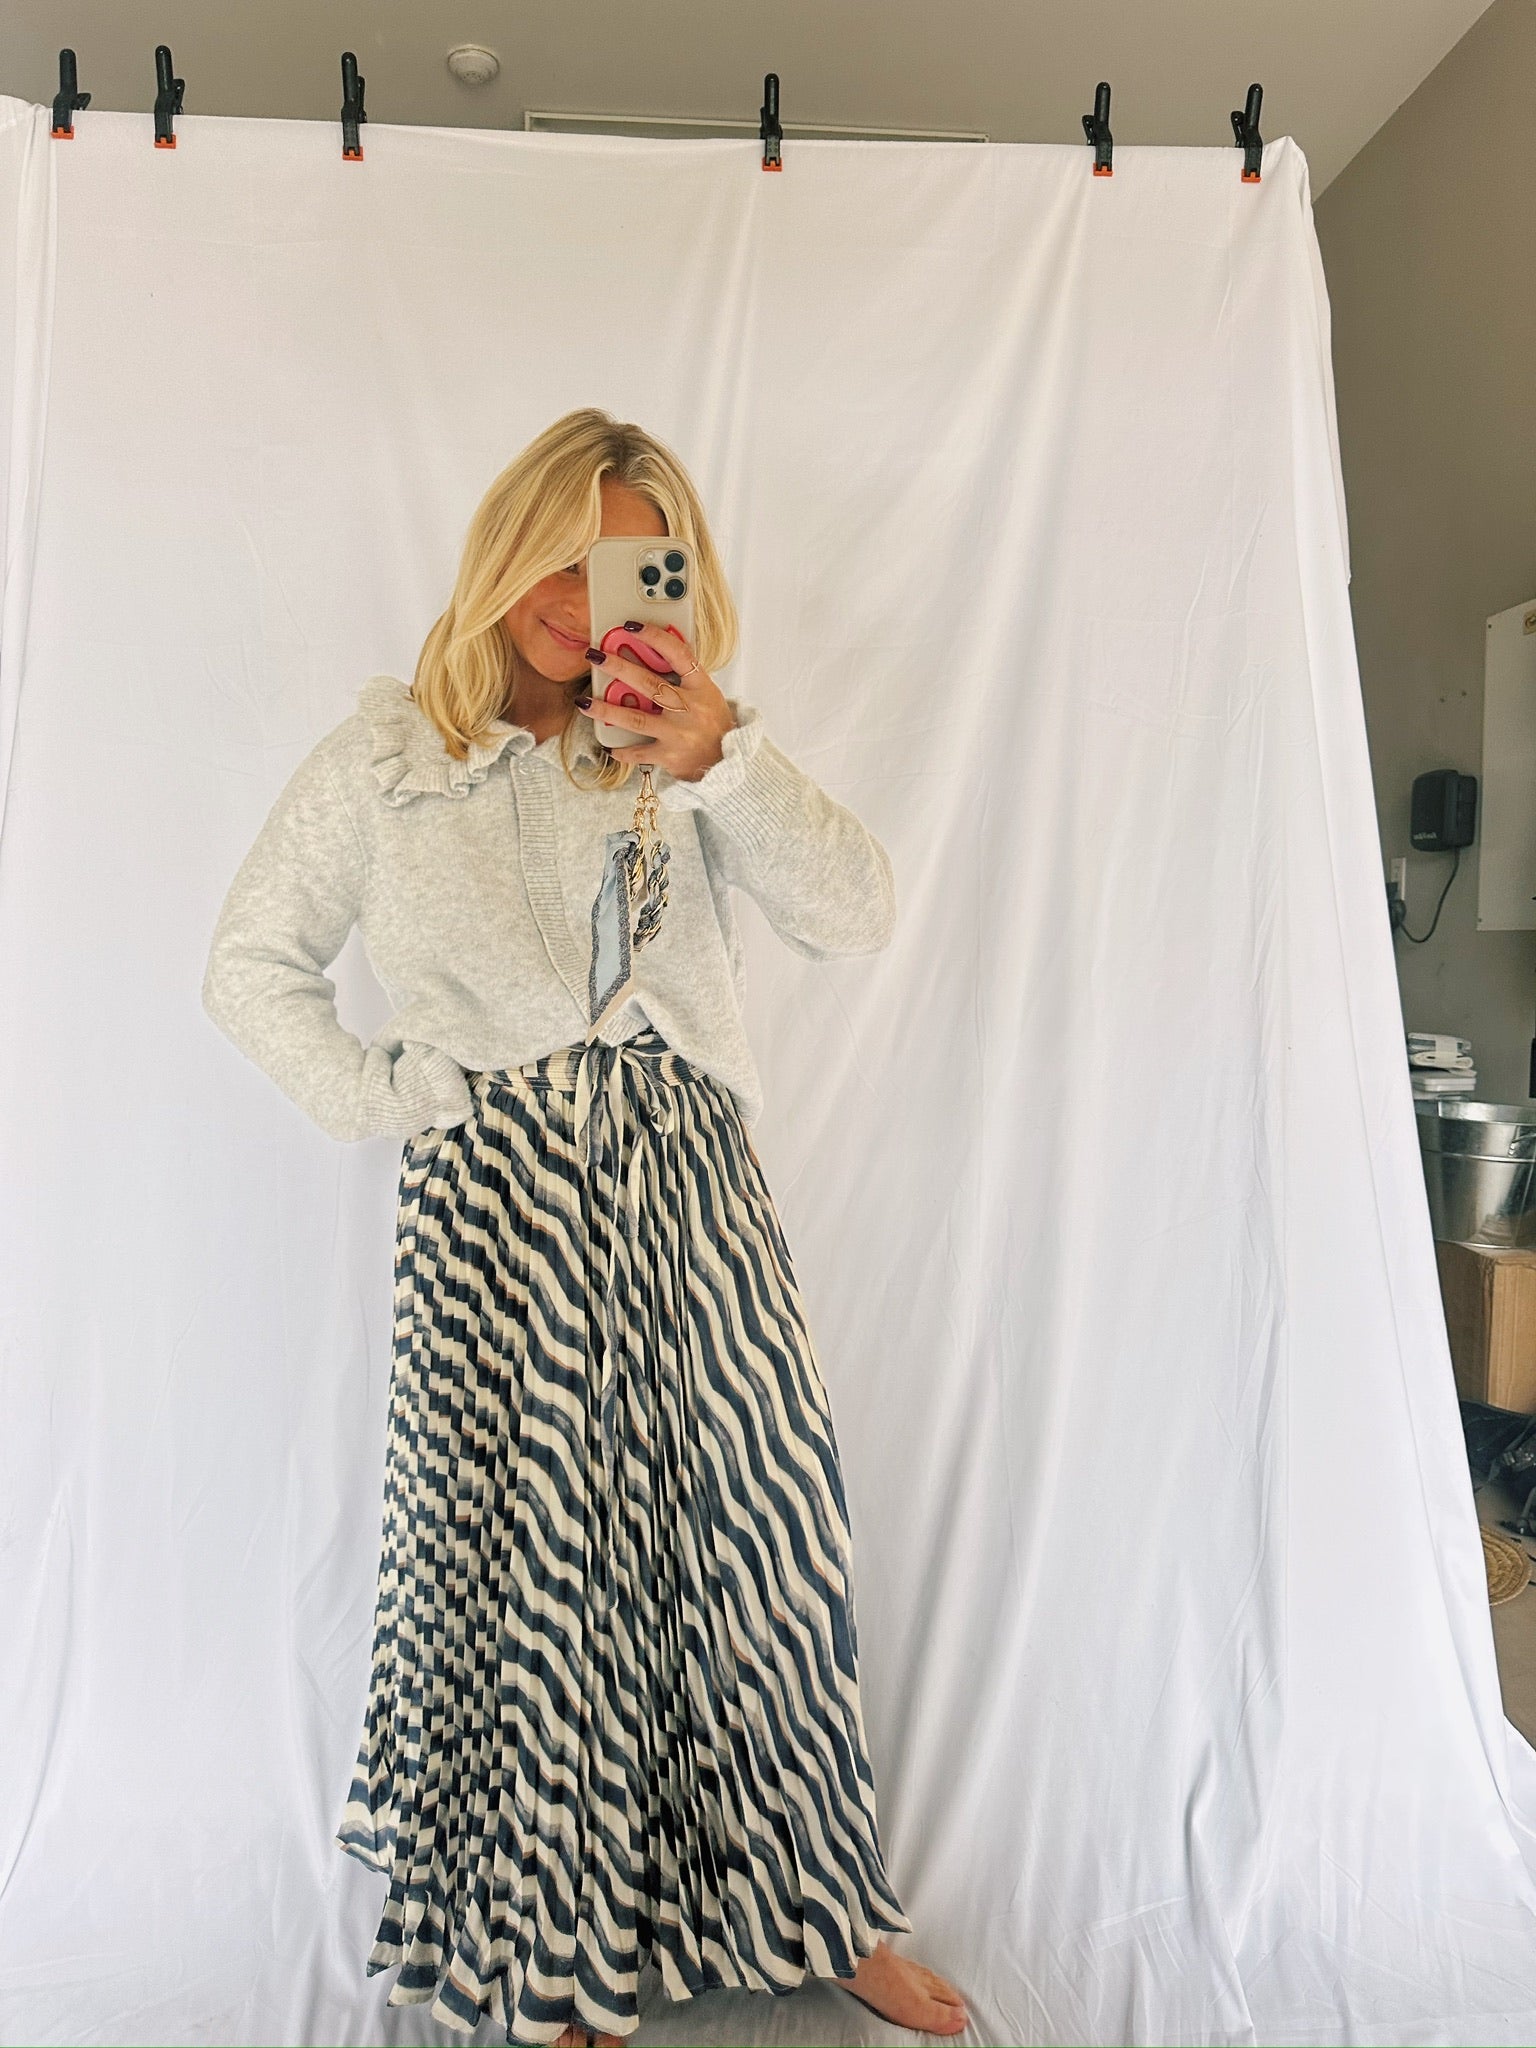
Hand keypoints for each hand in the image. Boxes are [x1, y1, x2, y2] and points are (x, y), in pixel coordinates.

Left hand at [578, 622, 734, 781]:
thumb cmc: (714, 725)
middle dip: (618, 667)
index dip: (655, 637)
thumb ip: (684, 677)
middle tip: (596, 656)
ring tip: (584, 702)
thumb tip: (654, 653)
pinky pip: (638, 753)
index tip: (631, 626)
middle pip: (648, 683)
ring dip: (606, 710)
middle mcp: (690, 708)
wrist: (729, 763)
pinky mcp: (669, 756)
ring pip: (635, 719)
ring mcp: (678, 734)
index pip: (678, 654)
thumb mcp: (708, 694)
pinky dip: (622, 751)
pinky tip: (609, 746)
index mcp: (701, 687)